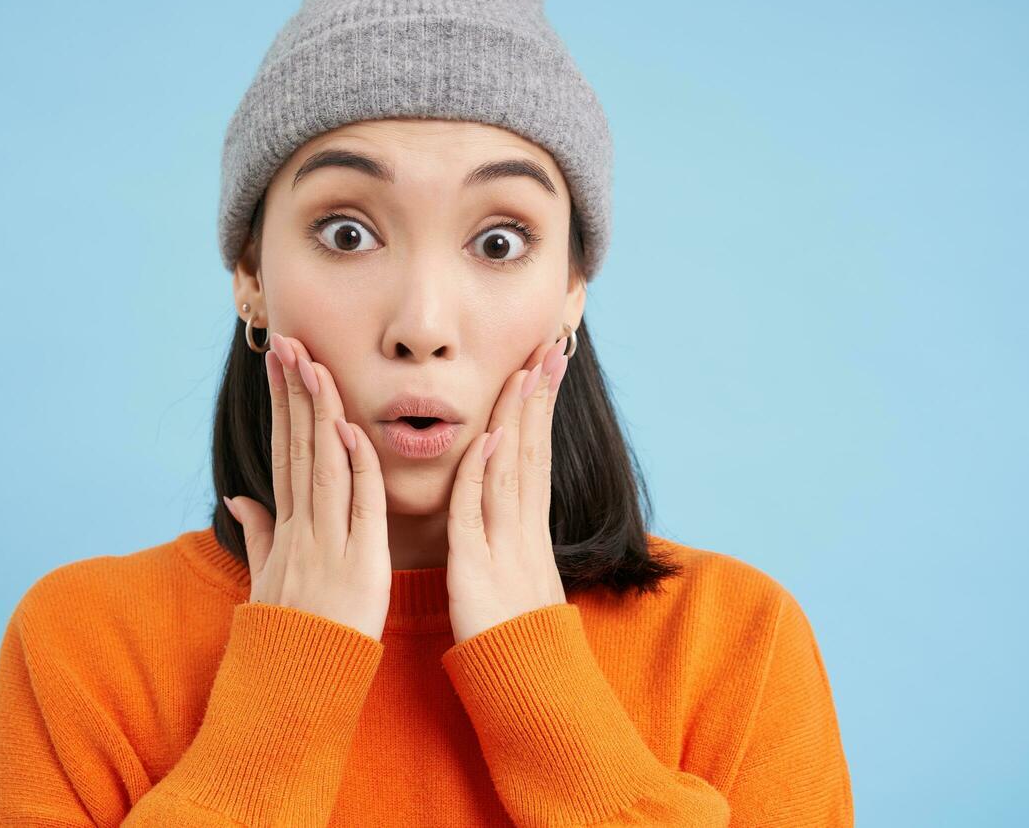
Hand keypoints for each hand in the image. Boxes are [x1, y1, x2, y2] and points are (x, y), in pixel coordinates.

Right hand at [221, 333, 392, 641]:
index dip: (284, 405)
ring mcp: (327, 542)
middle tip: (289, 342)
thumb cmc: (289, 634)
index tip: (282, 363)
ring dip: (319, 412)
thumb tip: (239, 498)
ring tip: (313, 365)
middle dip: (294, 392)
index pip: (285, 452)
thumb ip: (257, 534)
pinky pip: (359, 507)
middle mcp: (302, 527)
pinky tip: (348, 430)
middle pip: (298, 446)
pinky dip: (354, 468)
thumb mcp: (266, 579)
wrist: (296, 685)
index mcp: (287, 527)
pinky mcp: (359, 562)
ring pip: (323, 464)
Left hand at [445, 336, 570, 644]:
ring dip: (518, 417)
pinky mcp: (479, 565)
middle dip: (539, 396)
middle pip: (531, 448)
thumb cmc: (512, 630)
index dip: (537, 408)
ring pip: (512, 468)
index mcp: (525, 526)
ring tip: (525, 371)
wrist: (524, 682)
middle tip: (548, 346)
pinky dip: (485, 474)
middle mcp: (522, 526)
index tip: (543, 365)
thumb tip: (503, 506)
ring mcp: (505, 543)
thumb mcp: (510, 571)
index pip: (533, 453)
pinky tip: (491, 439)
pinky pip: (479, 512)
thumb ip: (504, 534)